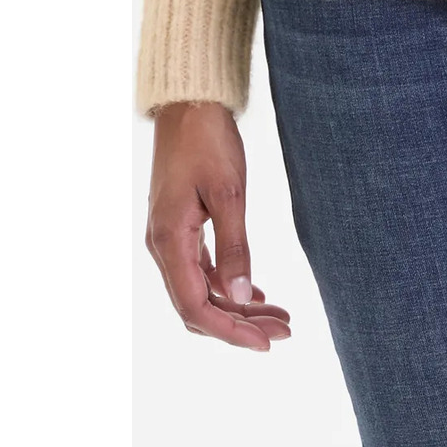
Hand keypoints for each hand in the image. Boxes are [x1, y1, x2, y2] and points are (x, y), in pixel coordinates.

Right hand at [145, 100, 291, 349]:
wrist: (189, 103)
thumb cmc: (207, 140)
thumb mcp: (229, 192)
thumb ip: (235, 247)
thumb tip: (240, 297)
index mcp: (169, 242)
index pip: (195, 307)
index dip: (229, 332)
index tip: (265, 343)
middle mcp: (163, 246)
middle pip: (198, 305)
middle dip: (239, 324)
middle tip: (283, 331)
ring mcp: (170, 237)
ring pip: (202, 289)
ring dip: (237, 306)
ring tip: (278, 316)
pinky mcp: (181, 227)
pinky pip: (203, 269)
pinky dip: (228, 284)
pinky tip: (255, 292)